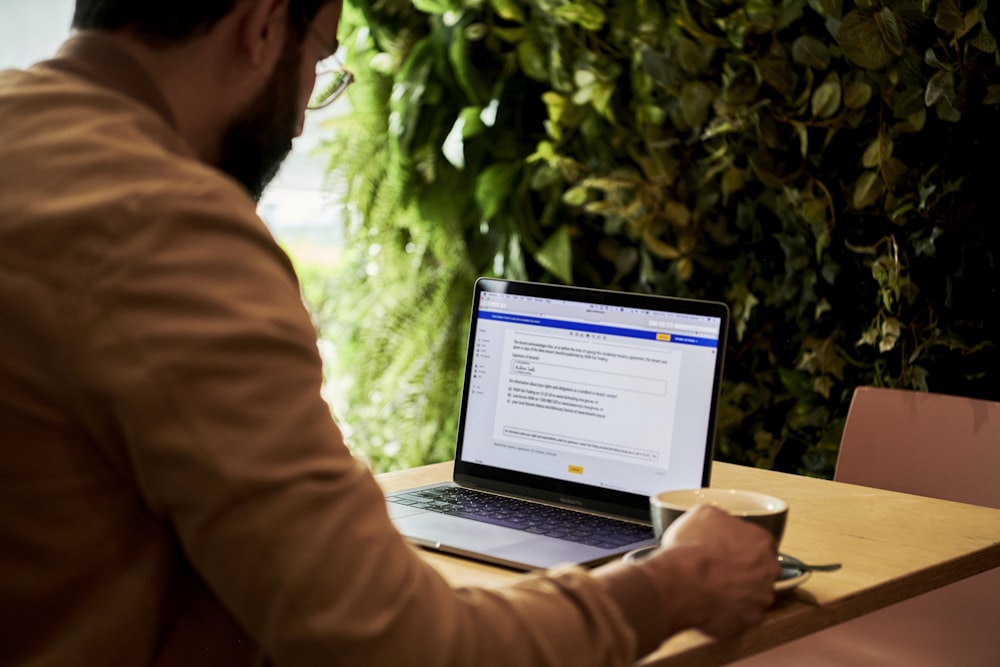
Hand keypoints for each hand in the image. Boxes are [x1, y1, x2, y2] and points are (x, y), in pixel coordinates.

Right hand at [641, 504, 780, 638]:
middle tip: (719, 569)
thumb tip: (720, 522)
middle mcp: (769, 570)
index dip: (742, 545)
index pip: (761, 543)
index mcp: (761, 541)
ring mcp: (761, 598)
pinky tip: (711, 604)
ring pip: (753, 594)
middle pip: (762, 569)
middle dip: (744, 569)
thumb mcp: (702, 513)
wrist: (679, 584)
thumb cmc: (690, 548)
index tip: (728, 549)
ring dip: (738, 592)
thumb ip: (721, 518)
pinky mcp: (749, 621)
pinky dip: (729, 612)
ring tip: (712, 588)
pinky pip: (742, 616)